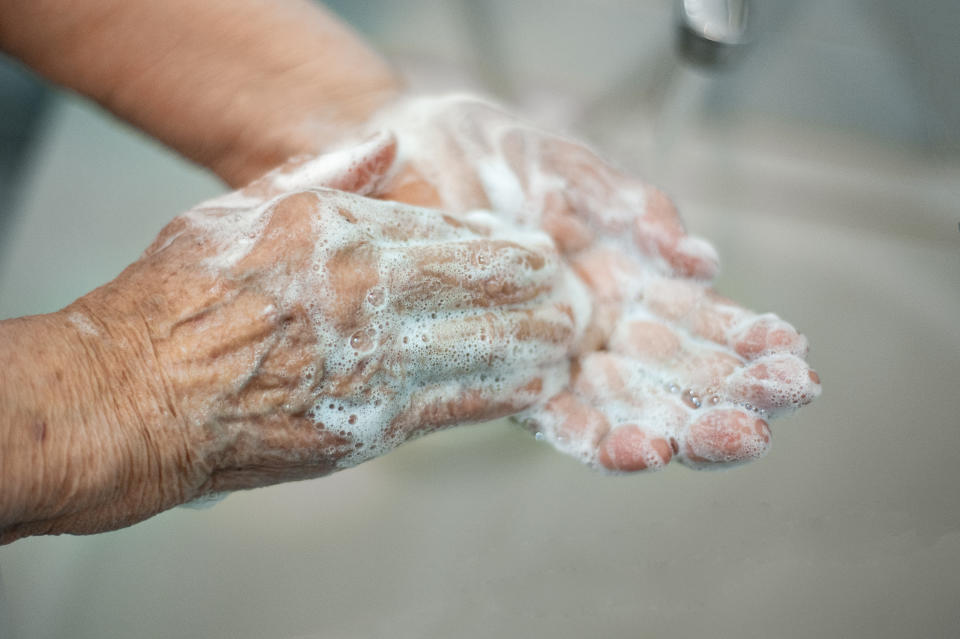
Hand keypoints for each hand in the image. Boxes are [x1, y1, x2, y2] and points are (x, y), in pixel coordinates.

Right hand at [133, 138, 587, 495]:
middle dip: (540, 290)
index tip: (534, 251)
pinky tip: (538, 383)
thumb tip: (389, 145)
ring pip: (491, 347)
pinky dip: (509, 391)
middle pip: (490, 288)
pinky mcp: (374, 427)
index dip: (508, 246)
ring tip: (569, 335)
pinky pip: (463, 406)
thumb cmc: (174, 302)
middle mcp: (368, 296)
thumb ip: (326, 175)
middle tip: (571, 292)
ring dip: (540, 340)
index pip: (458, 235)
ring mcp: (377, 364)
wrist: (136, 399)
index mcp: (341, 234)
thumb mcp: (239, 209)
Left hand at [346, 95, 820, 470]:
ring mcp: (551, 353)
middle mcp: (596, 326)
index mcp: (627, 278)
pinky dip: (596, 433)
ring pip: (624, 403)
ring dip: (674, 427)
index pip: (698, 323)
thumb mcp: (571, 168)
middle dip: (725, 398)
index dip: (745, 344)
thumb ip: (632, 209)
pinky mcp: (502, 370)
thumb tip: (699, 258)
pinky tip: (638, 450)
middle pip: (672, 376)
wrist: (406, 152)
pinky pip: (553, 413)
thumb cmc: (491, 152)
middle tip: (772, 418)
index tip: (793, 359)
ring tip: (720, 441)